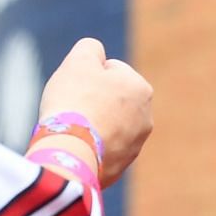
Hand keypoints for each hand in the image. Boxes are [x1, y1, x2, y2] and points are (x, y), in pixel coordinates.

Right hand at [37, 38, 152, 185]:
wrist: (70, 151)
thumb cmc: (75, 101)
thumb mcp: (79, 61)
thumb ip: (90, 48)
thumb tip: (96, 51)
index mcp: (141, 89)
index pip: (109, 71)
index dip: (86, 76)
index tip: (75, 88)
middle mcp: (146, 118)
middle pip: (109, 100)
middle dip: (92, 101)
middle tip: (72, 108)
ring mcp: (135, 145)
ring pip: (105, 126)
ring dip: (91, 125)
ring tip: (74, 130)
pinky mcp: (120, 167)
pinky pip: (99, 149)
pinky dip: (88, 147)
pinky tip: (76, 147)